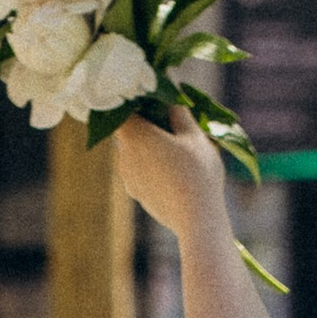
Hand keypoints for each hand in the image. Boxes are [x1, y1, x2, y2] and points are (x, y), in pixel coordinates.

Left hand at [113, 111, 228, 240]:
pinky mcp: (136, 193)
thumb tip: (170, 98)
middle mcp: (123, 156)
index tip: (148, 97)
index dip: (132, 100)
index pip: (119, 109)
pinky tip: (172, 169)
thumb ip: (179, 112)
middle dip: (144, 123)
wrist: (196, 220)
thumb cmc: (197, 172)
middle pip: (126, 130)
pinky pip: (138, 170)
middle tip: (168, 120)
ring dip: (147, 145)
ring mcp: (127, 177)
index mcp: (135, 136)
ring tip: (174, 146)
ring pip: (132, 152)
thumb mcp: (194, 136)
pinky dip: (149, 165)